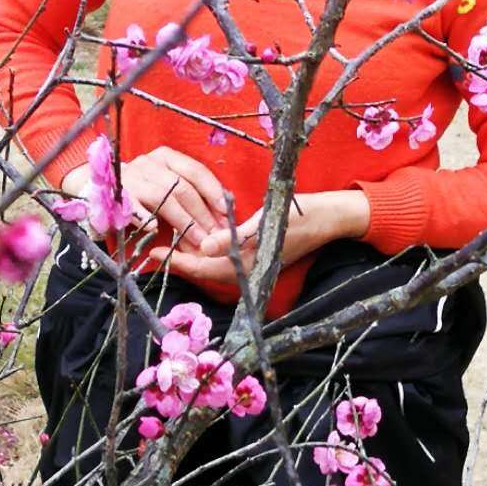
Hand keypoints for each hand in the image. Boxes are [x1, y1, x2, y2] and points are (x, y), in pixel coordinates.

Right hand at [60, 145, 227, 247]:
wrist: (95, 187)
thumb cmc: (141, 190)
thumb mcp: (165, 184)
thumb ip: (188, 193)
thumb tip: (222, 212)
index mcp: (165, 156)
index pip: (195, 170)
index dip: (213, 190)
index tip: (225, 211)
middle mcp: (148, 162)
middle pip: (181, 187)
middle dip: (201, 213)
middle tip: (214, 236)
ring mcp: (131, 177)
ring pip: (163, 198)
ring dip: (183, 222)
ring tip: (196, 241)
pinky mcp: (115, 195)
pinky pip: (133, 206)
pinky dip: (146, 218)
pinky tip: (157, 230)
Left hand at [148, 188, 370, 285]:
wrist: (333, 216)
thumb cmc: (304, 216)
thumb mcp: (269, 222)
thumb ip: (236, 236)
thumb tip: (203, 247)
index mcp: (251, 265)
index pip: (206, 269)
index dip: (179, 262)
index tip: (154, 253)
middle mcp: (250, 268)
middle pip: (207, 269)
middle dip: (180, 260)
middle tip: (153, 247)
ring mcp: (255, 260)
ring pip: (216, 263)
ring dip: (193, 254)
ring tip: (170, 242)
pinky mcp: (259, 251)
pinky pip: (228, 256)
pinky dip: (211, 248)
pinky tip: (199, 237)